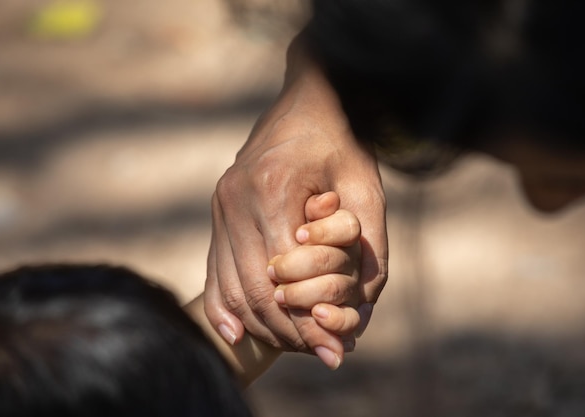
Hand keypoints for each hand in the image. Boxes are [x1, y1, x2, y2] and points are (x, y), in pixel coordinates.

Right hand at [204, 35, 387, 351]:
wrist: (310, 98)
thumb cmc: (344, 142)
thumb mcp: (369, 189)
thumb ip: (369, 249)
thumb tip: (363, 307)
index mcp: (273, 191)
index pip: (283, 280)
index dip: (307, 322)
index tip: (333, 349)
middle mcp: (236, 200)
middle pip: (253, 290)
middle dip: (286, 331)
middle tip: (317, 353)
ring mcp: (222, 203)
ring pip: (232, 284)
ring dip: (261, 323)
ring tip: (291, 344)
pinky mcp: (220, 207)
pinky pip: (215, 267)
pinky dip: (224, 304)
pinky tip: (234, 333)